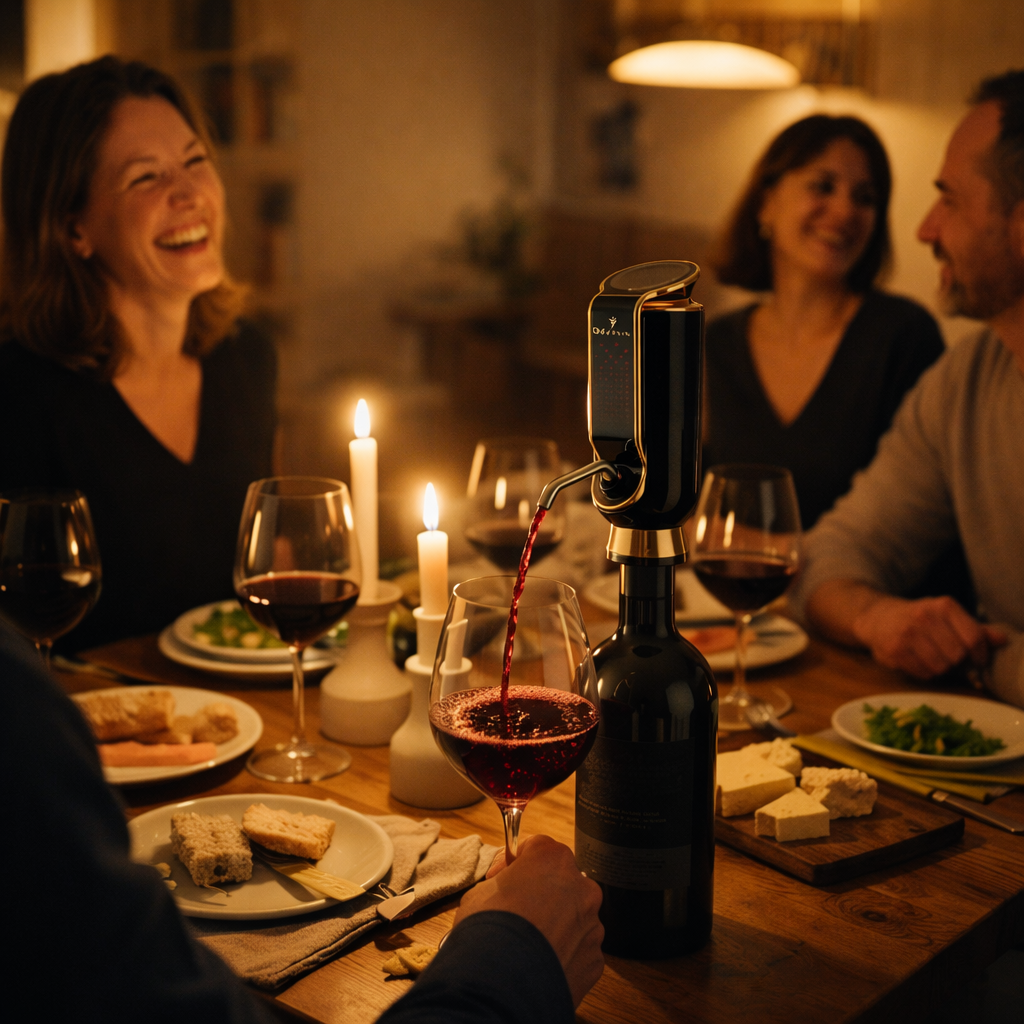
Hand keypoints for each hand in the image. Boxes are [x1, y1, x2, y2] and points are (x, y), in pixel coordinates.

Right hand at [455, 834, 603, 1006]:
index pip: (537, 847)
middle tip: (516, 910)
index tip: (501, 876)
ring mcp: (592, 924)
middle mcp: (581, 886)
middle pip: (561, 882)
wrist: (501, 983)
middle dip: (542, 892)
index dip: (516, 860)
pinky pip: (578, 950)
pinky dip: (563, 955)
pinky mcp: (595, 959)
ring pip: (574, 917)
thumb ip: (504, 883)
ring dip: (556, 925)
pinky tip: (540, 965)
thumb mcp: (481, 891)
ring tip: (527, 945)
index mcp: (553, 859)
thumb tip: (506, 893)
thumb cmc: (488, 928)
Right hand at [853, 593, 1006, 677]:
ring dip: (940, 668)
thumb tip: (1002, 640)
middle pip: (957, 655)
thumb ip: (975, 628)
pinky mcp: (894, 650)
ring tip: (931, 657)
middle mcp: (924, 617)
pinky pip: (923, 673)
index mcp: (943, 606)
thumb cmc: (918, 618)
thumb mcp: (946, 616)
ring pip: (941, 667)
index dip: (980, 654)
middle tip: (948, 655)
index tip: (977, 659)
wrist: (876, 617)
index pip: (973, 637)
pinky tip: (916, 660)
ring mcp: (907, 634)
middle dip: (956, 660)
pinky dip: (924, 672)